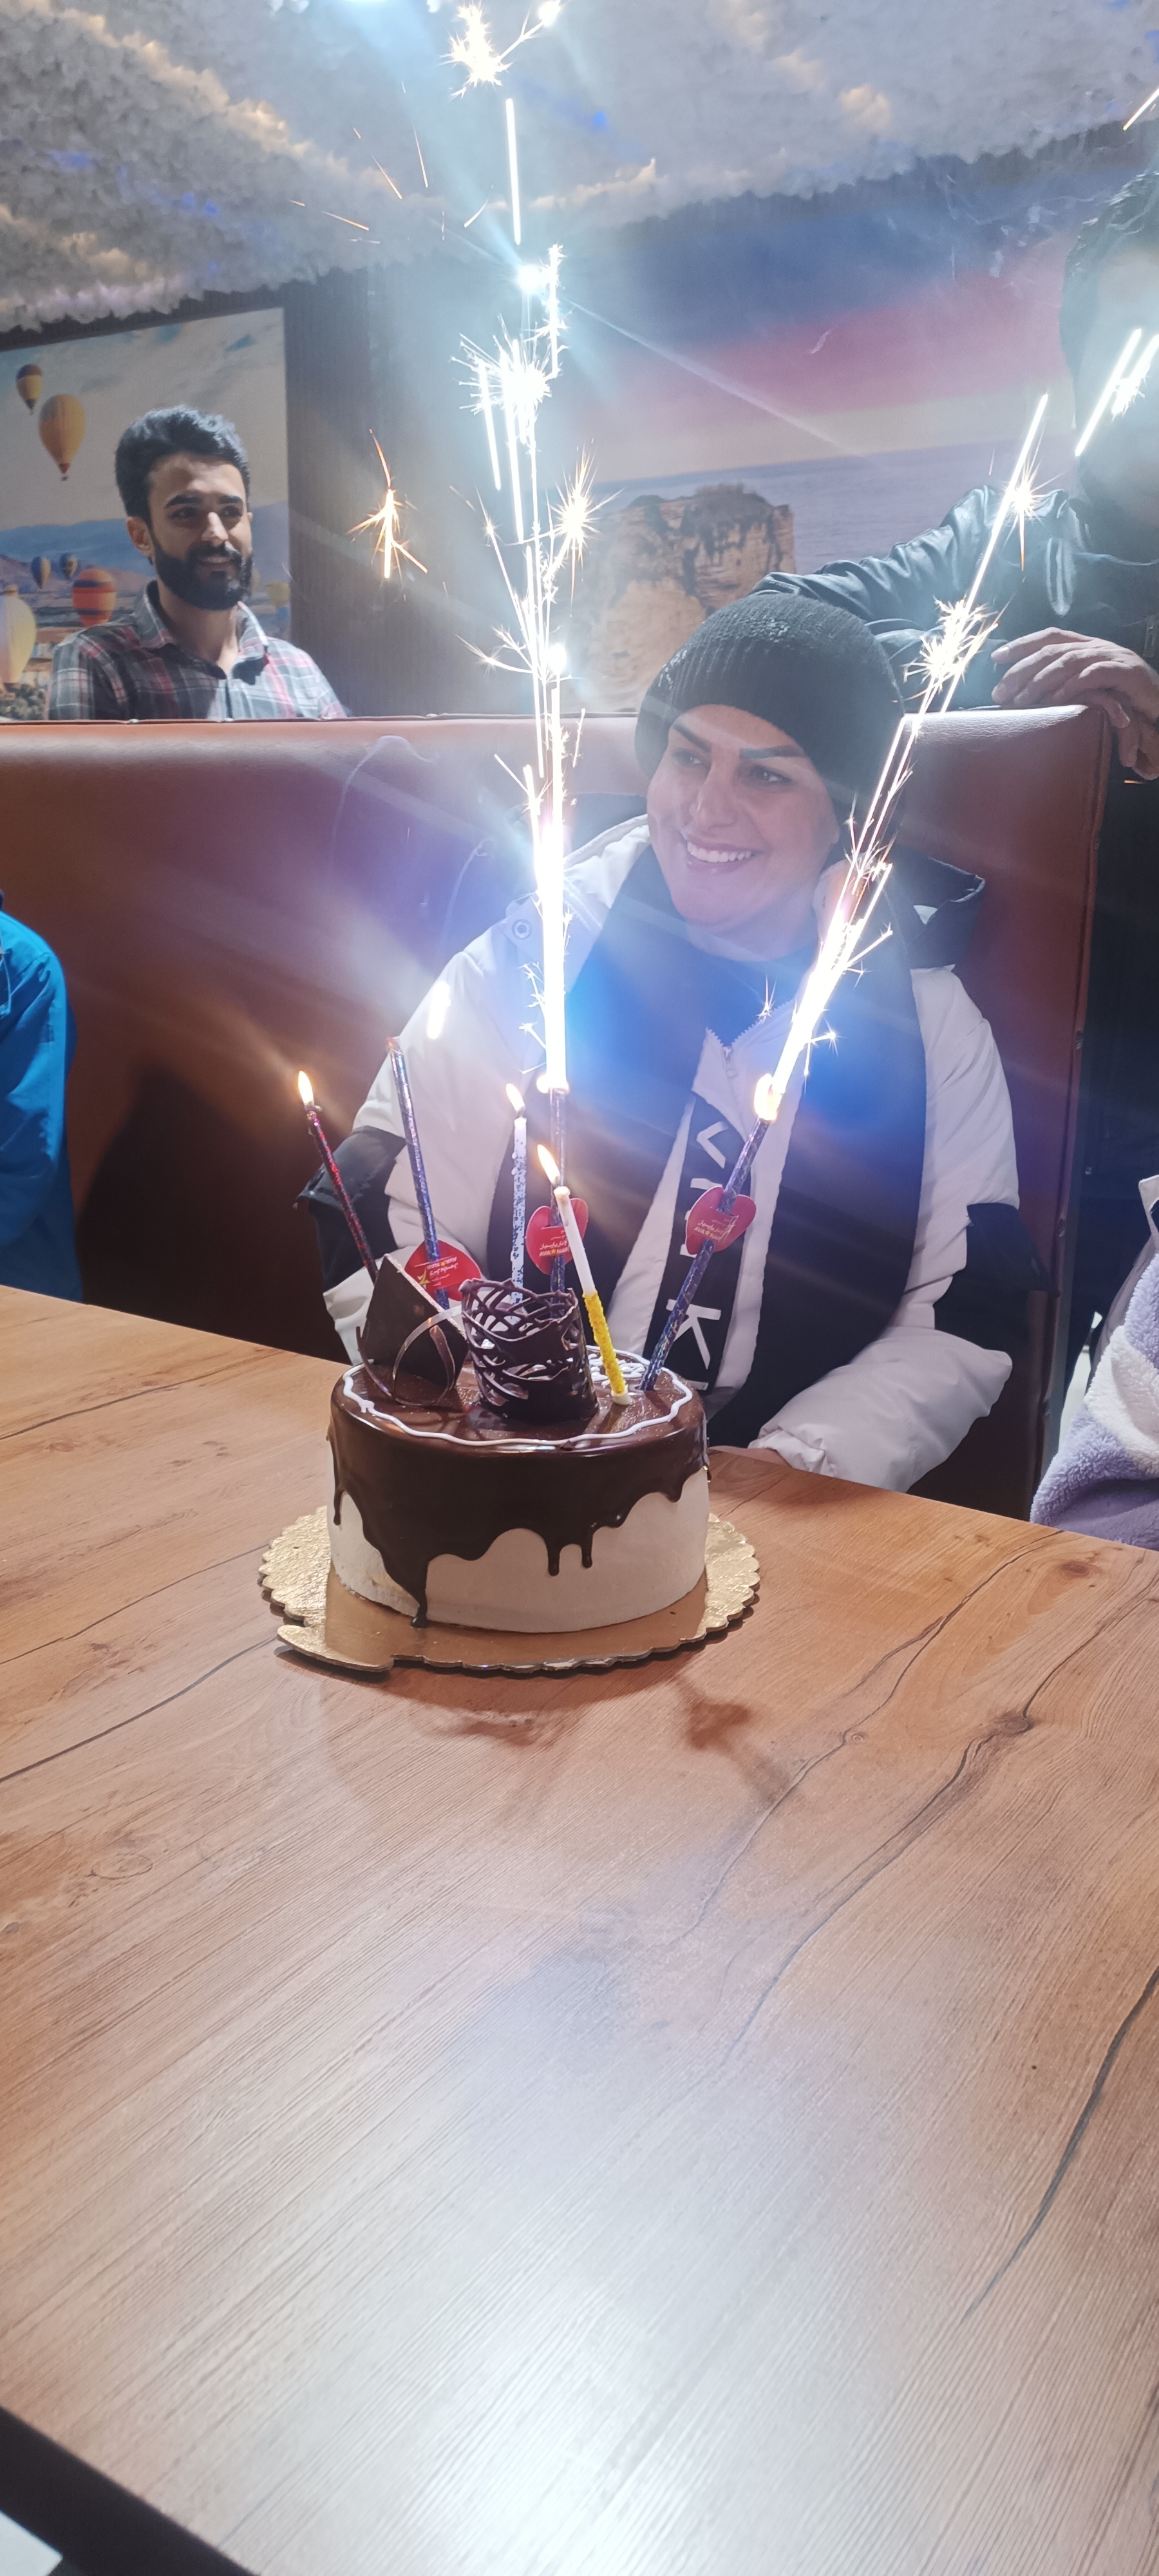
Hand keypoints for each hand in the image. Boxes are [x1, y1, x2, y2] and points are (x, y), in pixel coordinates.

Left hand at [992, 629, 1158, 776]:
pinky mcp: (1125, 673)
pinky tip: (1054, 699)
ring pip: (1068, 662)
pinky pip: (1093, 675)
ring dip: (1039, 681)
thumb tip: (1029, 692)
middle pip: (1052, 650)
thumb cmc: (1123, 696)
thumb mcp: (1091, 685)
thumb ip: (1066, 682)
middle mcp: (1097, 646)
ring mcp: (1112, 657)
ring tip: (1019, 701)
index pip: (1050, 636)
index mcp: (1087, 645)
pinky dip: (1072, 686)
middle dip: (1022, 670)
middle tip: (1000, 692)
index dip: (1023, 644)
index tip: (996, 657)